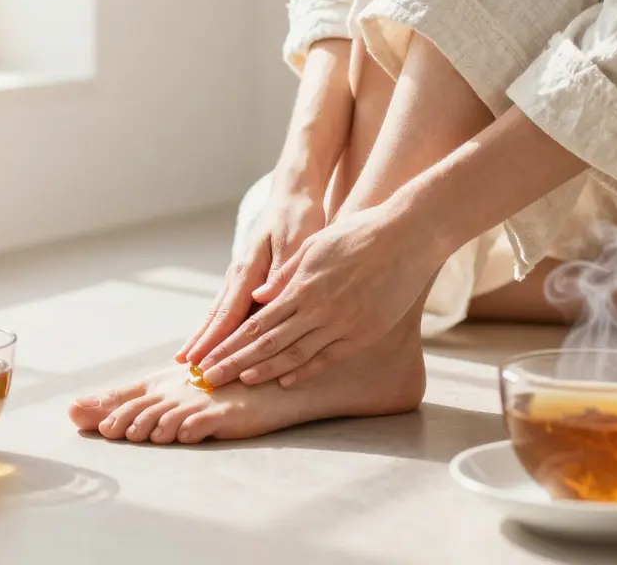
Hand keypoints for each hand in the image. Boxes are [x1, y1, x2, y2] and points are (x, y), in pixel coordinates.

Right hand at [177, 186, 326, 364]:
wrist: (292, 195)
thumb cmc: (298, 217)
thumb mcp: (296, 241)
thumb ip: (281, 273)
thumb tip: (263, 298)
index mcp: (250, 268)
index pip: (229, 312)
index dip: (215, 339)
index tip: (200, 360)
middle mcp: (240, 273)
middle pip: (217, 315)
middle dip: (201, 342)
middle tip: (185, 367)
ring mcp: (241, 275)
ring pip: (219, 311)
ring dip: (204, 335)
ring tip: (188, 357)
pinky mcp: (248, 276)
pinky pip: (229, 306)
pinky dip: (217, 324)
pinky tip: (210, 336)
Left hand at [197, 202, 442, 387]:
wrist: (408, 237)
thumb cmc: (359, 234)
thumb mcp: (315, 245)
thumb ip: (286, 274)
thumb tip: (257, 297)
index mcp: (301, 286)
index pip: (255, 323)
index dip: (229, 344)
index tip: (208, 359)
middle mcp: (317, 309)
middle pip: (267, 343)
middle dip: (236, 363)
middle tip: (211, 380)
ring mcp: (342, 323)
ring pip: (295, 354)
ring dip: (266, 371)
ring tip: (241, 383)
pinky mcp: (364, 332)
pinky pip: (329, 357)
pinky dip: (305, 371)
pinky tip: (286, 382)